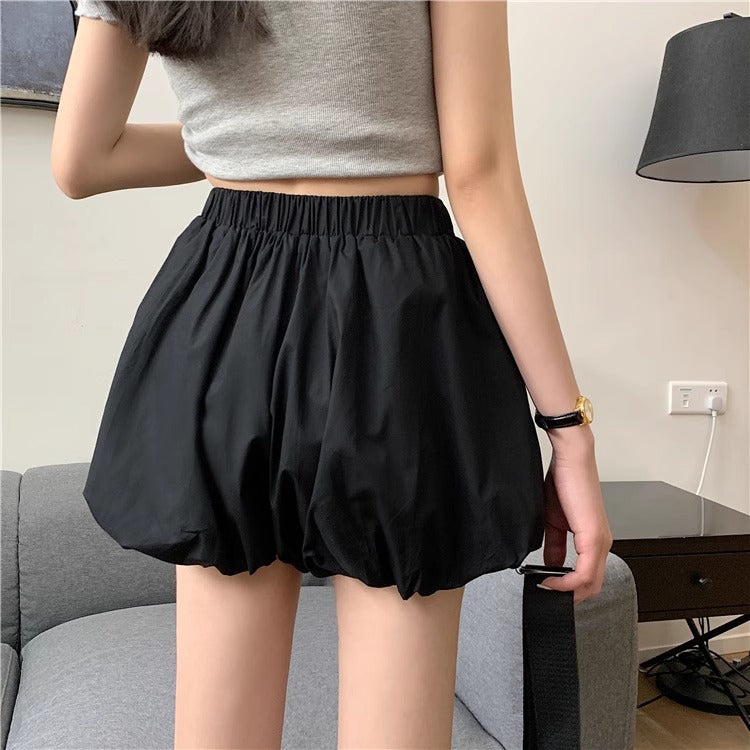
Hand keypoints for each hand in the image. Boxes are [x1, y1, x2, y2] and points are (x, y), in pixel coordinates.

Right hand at [538, 439, 612, 603]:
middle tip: (544, 592)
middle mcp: (602, 543)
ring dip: (566, 591)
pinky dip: (566, 582)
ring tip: (544, 586)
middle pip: (592, 586)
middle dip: (567, 595)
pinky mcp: (593, 537)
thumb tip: (550, 565)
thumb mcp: (554, 520)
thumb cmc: (564, 482)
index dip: (568, 588)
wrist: (570, 460)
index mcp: (594, 539)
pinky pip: (584, 573)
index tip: (544, 586)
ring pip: (591, 583)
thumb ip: (554, 545)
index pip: (588, 577)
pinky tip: (548, 578)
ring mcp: (600, 542)